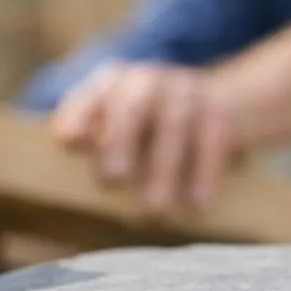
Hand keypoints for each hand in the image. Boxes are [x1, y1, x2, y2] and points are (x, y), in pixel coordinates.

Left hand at [49, 62, 240, 213]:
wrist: (222, 104)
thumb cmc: (152, 131)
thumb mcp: (119, 129)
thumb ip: (92, 145)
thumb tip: (68, 166)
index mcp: (114, 83)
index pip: (92, 95)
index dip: (80, 115)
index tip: (68, 140)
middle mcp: (149, 81)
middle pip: (132, 105)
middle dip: (120, 139)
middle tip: (112, 179)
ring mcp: (188, 91)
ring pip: (174, 125)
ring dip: (163, 168)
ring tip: (154, 210)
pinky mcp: (221, 111)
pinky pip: (213, 141)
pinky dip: (205, 175)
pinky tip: (197, 205)